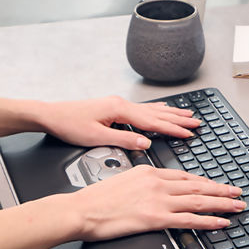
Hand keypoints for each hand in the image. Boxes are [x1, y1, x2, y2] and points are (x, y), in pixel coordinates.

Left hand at [34, 95, 200, 150]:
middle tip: (196, 122)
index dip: (172, 128)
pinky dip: (155, 111)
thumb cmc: (70, 125)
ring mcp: (118, 104)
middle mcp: (121, 104)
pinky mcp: (113, 107)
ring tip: (186, 115)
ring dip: (170, 113)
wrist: (52, 115)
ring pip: (151, 109)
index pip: (152, 121)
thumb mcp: (96, 137)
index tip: (188, 133)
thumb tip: (145, 144)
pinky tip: (160, 111)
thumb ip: (123, 140)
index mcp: (119, 109)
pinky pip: (141, 109)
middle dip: (178, 119)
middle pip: (156, 112)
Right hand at [73, 165, 245, 240]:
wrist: (82, 209)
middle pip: (197, 186)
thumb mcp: (122, 179)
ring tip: (237, 205)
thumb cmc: (96, 199)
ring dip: (222, 203)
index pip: (184, 176)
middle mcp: (157, 183)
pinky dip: (209, 221)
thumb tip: (150, 189)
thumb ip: (141, 183)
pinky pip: (190, 219)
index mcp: (149, 172)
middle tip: (237, 192)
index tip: (216, 185)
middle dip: (220, 190)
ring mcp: (158, 200)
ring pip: (199, 200)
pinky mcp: (156, 218)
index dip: (204, 182)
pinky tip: (221, 222)